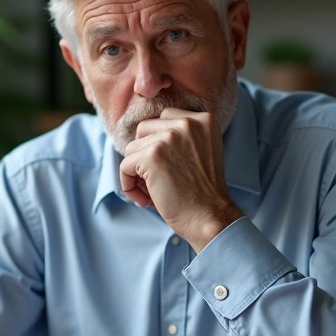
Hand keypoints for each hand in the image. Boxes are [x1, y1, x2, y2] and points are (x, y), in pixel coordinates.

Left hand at [119, 107, 242, 251]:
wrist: (210, 218)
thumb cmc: (203, 193)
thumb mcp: (201, 152)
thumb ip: (180, 138)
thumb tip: (143, 138)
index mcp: (203, 120)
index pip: (164, 118)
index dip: (158, 143)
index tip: (166, 166)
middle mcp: (186, 123)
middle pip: (144, 130)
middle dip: (144, 154)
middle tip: (156, 179)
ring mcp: (168, 138)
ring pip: (132, 149)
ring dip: (136, 172)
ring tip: (152, 193)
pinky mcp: (151, 156)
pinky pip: (125, 166)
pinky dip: (128, 186)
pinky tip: (144, 200)